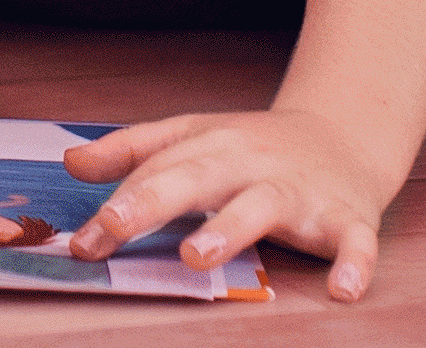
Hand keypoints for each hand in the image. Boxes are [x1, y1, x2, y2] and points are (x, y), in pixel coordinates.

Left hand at [60, 108, 411, 299]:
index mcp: (211, 144)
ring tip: (196, 255)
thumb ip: (133, 151)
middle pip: (198, 177)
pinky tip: (342, 291)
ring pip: (263, 204)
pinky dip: (354, 263)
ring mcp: (299, 190)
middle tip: (115, 226)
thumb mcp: (194, 137)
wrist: (345, 134)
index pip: (156, 170)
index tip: (83, 242)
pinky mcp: (347, 215)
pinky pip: (354, 240)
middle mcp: (251, 163)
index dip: (117, 204)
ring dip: (230, 227)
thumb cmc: (256, 146)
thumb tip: (71, 163)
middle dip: (155, 200)